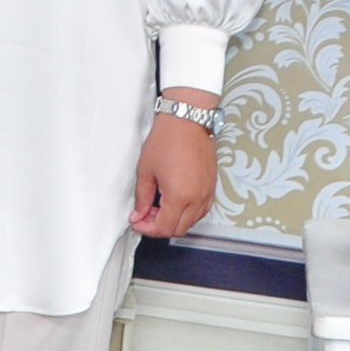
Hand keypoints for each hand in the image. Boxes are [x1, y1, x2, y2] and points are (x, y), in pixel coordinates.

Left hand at [132, 92, 219, 237]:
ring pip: (192, 221)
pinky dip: (188, 212)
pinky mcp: (212, 186)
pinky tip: (174, 201)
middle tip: (145, 215)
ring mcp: (207, 193)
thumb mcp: (146, 171)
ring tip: (158, 206)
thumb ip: (142, 198)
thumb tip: (139, 215)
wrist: (187, 121)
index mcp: (180, 196)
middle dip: (159, 226)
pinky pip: (202, 210)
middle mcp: (197, 198)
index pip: (164, 228)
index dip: (148, 229)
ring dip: (174, 220)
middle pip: (179, 228)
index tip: (137, 222)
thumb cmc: (166, 140)